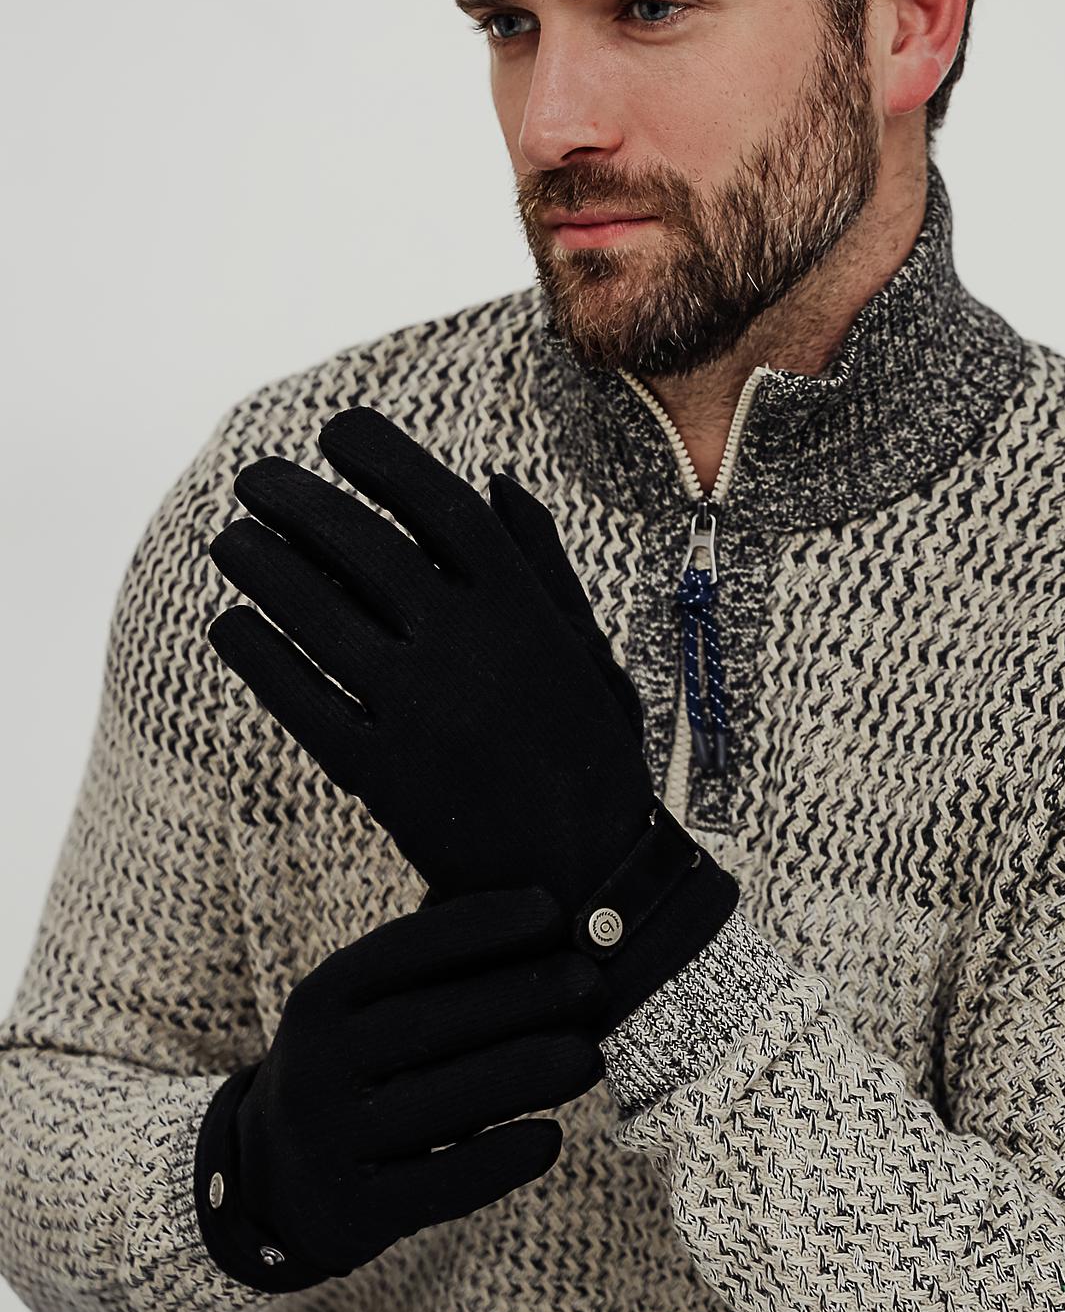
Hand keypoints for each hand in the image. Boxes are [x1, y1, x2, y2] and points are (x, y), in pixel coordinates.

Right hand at [194, 886, 607, 1292]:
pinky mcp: (354, 1212)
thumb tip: (545, 924)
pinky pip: (438, 1186)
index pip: (403, 949)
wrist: (274, 1176)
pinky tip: (550, 1139)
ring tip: (589, 1058)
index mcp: (322, 998)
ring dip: (524, 1075)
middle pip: (428, 1024)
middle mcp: (315, 1065)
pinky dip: (498, 1162)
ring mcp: (329, 1142)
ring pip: (441, 1104)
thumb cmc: (356, 1064)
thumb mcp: (363, 1009)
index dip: (479, 926)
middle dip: (520, 997)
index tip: (551, 912)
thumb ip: (432, 973)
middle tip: (592, 984)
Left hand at [205, 406, 738, 1032]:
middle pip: (365, 549)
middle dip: (298, 502)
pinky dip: (261, 658)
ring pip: (320, 617)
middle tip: (252, 478)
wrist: (584, 879)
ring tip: (229, 541)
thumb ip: (541, 562)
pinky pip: (303, 701)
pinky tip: (233, 626)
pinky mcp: (382, 775)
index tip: (337, 433)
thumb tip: (495, 479)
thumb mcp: (584, 647)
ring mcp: (423, 711)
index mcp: (525, 608)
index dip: (385, 459)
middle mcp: (472, 648)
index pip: (440, 506)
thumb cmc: (588, 750)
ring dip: (264, 569)